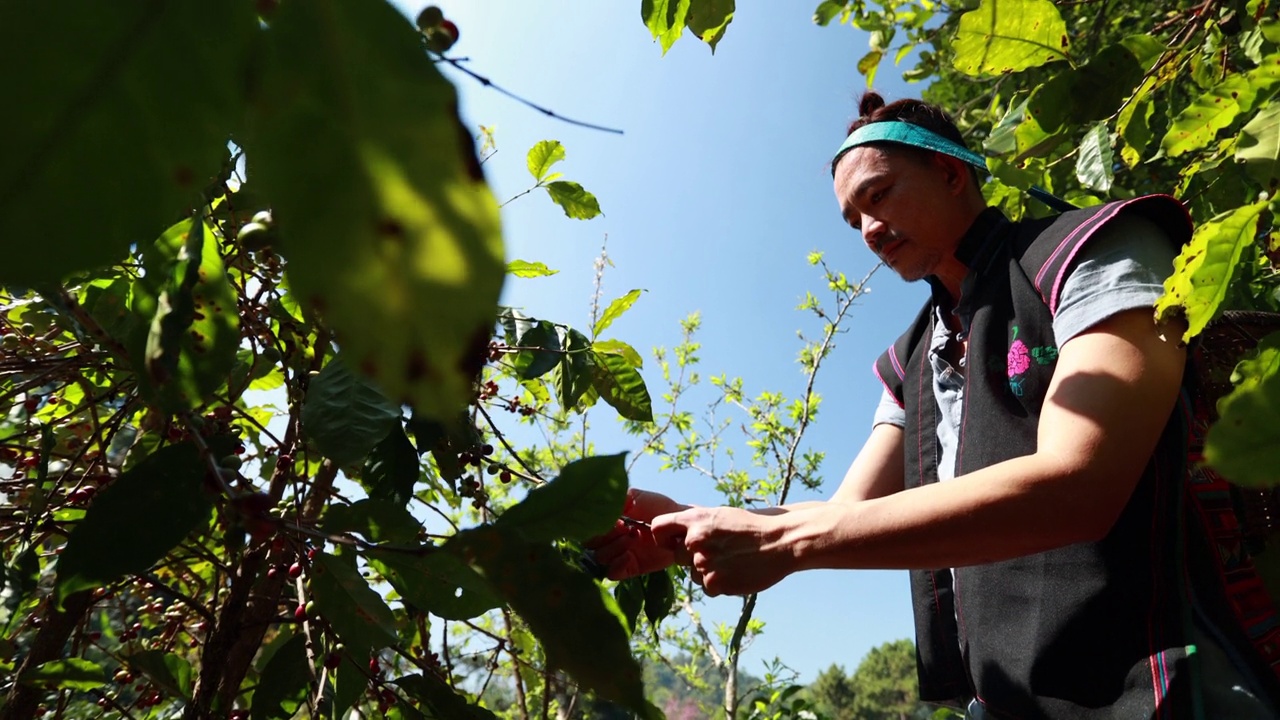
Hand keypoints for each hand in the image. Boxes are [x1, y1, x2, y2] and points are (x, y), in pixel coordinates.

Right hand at [584, 488, 689, 580]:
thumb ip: (614, 499)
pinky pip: (612, 573)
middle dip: (605, 535)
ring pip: (599, 558)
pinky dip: (617, 565)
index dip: (597, 523)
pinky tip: (630, 555)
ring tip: (633, 538)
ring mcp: (618, 554)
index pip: (587, 526)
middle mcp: (609, 538)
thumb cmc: (657, 507)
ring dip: (613, 548)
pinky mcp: (629, 568)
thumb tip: (595, 502)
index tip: (617, 518)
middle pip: (589, 544)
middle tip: (626, 527)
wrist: (678, 525)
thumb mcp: (634, 497)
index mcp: (607, 521)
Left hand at [650, 506, 794, 596]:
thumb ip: (694, 524)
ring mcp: (704, 564)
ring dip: (707, 571)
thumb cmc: (750, 527)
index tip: (672, 542)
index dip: (663, 537)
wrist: (779, 542)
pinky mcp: (714, 584)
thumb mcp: (719, 515)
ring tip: (732, 560)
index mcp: (695, 519)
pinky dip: (719, 583)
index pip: (659, 528)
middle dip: (692, 556)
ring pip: (692, 573)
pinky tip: (736, 571)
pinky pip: (706, 587)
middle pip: (677, 556)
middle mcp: (695, 541)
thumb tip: (671, 531)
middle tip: (718, 551)